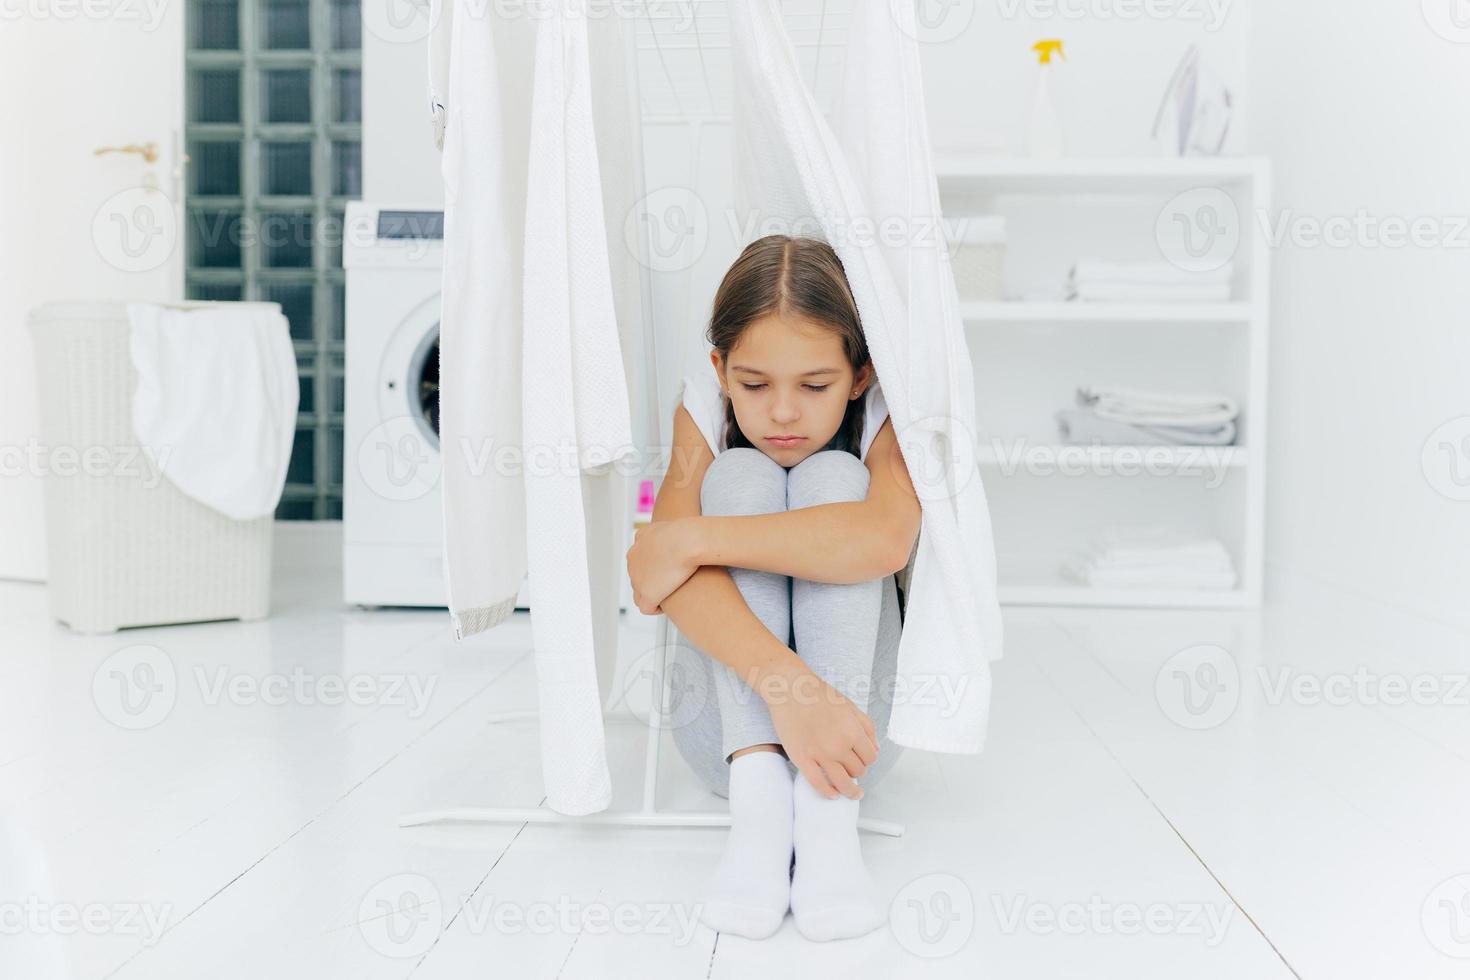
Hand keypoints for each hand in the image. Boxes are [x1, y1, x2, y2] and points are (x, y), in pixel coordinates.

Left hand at [625, 518, 700, 614]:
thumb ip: (672, 533)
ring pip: (639, 593)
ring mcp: (638, 579)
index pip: (639, 562)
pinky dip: (655, 609)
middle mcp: (633, 561)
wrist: (688, 541)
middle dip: (651, 582)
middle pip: (637, 577)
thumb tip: (677, 538)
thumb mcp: (676, 527)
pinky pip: (646, 607)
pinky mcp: (648, 594)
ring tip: (668, 598)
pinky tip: (666, 607)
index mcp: (638, 544)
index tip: (667, 572)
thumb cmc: (687, 533)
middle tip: (668, 586)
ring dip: (652, 595)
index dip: (652, 569)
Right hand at [760, 662, 878, 800]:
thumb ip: (867, 727)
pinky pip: (818, 784)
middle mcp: (839, 746)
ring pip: (842, 783)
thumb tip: (876, 748)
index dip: (867, 760)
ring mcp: (820, 754)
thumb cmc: (819, 695)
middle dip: (857, 770)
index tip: (861, 760)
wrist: (791, 690)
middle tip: (850, 767)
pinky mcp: (802, 759)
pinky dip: (828, 793)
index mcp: (853, 731)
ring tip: (851, 793)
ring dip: (849, 791)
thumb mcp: (850, 706)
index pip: (870, 758)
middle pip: (858, 771)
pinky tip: (832, 794)